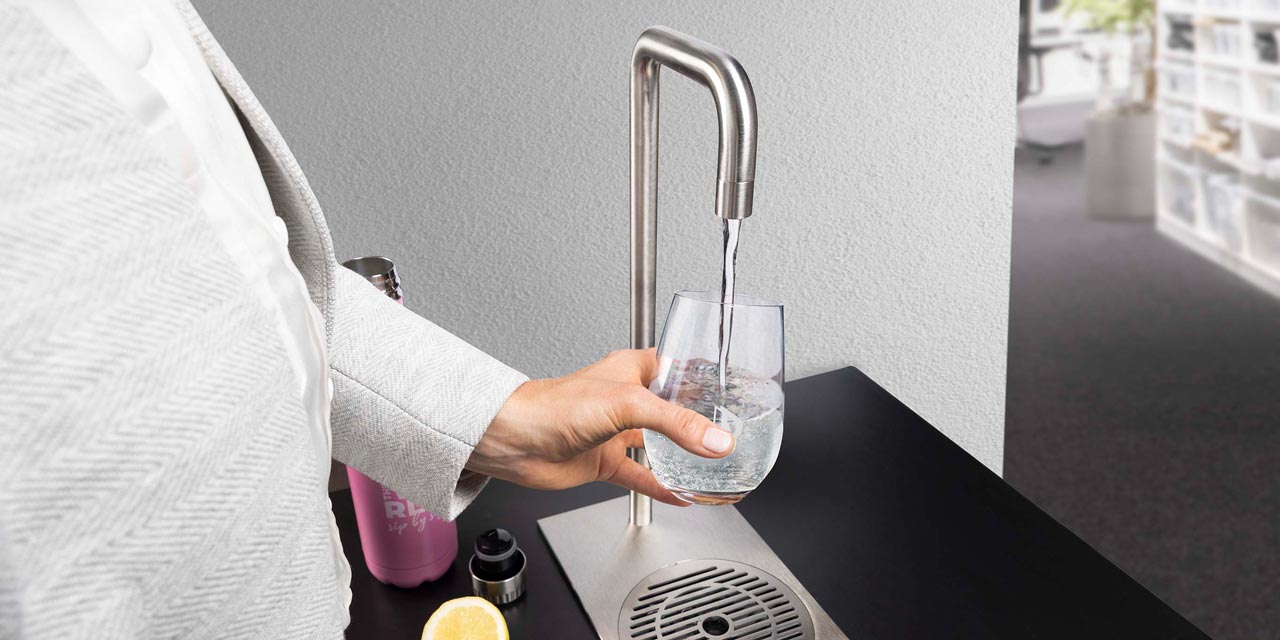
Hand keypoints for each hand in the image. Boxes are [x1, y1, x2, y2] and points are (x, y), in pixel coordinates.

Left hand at [467, 348, 734, 504]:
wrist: (516, 440)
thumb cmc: (556, 406)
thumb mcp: (627, 404)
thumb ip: (676, 424)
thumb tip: (715, 440)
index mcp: (633, 368)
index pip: (679, 368)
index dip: (706, 377)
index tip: (734, 388)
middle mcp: (626, 397)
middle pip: (673, 409)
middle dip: (701, 421)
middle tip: (731, 430)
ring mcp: (616, 431)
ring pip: (660, 444)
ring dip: (684, 456)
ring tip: (715, 465)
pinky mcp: (605, 460)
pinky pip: (642, 475)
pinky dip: (662, 485)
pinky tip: (683, 494)